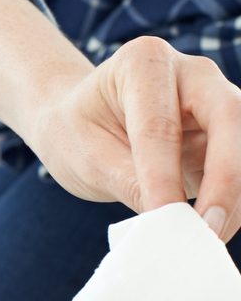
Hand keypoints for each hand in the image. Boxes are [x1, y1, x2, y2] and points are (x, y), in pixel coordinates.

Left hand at [29, 37, 240, 238]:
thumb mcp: (86, 157)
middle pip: (230, 118)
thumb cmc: (75, 131)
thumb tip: (170, 222)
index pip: (159, 125)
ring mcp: (216, 99)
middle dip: (227, 179)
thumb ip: (129, 183)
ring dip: (236, 195)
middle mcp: (191, 72)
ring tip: (208, 237)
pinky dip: (236, 199)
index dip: (164, 177)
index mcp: (142, 63)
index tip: (163, 219)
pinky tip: (216, 227)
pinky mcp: (228, 132)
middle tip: (208, 230)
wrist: (78, 120)